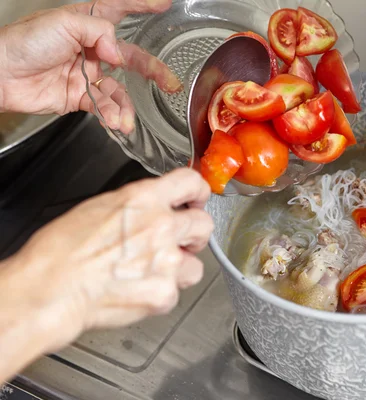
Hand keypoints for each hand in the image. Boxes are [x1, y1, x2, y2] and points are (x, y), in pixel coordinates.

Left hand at [0, 0, 181, 132]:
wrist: (0, 75)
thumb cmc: (24, 42)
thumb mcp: (63, 23)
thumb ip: (99, 32)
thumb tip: (118, 52)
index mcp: (86, 23)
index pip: (120, 10)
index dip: (143, 6)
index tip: (165, 5)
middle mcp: (90, 48)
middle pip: (131, 58)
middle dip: (153, 71)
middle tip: (170, 83)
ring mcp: (87, 74)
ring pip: (119, 90)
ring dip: (125, 107)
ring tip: (126, 119)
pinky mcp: (80, 96)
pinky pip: (104, 107)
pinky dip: (111, 115)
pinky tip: (114, 122)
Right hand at [0, 168, 212, 355]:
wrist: (49, 289)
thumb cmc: (59, 252)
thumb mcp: (98, 207)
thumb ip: (136, 206)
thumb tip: (151, 210)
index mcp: (143, 199)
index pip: (190, 182)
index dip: (198, 192)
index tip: (197, 199)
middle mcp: (161, 226)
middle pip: (204, 224)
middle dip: (194, 234)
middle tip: (182, 242)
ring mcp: (166, 260)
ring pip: (196, 264)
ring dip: (180, 268)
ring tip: (153, 273)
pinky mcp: (164, 292)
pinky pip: (176, 292)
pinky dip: (160, 295)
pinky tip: (137, 291)